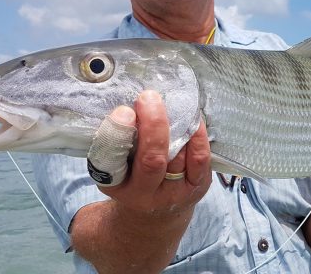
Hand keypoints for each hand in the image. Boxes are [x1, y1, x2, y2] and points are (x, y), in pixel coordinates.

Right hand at [92, 90, 211, 216]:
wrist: (154, 214)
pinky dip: (198, 135)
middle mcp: (143, 194)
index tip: (124, 110)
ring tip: (172, 104)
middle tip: (149, 98)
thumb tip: (130, 102)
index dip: (118, 134)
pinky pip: (200, 158)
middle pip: (152, 159)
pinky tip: (192, 119)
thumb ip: (118, 140)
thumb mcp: (115, 165)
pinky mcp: (196, 188)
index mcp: (115, 185)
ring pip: (177, 156)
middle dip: (153, 124)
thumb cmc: (132, 178)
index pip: (111, 161)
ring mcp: (173, 193)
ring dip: (176, 126)